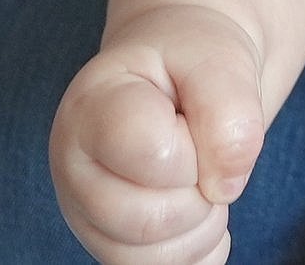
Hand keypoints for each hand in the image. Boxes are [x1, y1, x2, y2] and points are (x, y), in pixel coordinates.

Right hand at [49, 4, 266, 264]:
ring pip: (152, 259)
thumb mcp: (220, 60)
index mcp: (92, 106)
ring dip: (202, 224)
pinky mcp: (111, 246)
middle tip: (201, 148)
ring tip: (200, 176)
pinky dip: (198, 251)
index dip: (194, 143)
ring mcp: (86, 215)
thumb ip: (230, 114)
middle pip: (148, 220)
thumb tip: (222, 188)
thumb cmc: (192, 62)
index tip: (192, 115)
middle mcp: (74, 168)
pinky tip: (197, 210)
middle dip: (200, 189)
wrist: (180, 70)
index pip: (151, 152)